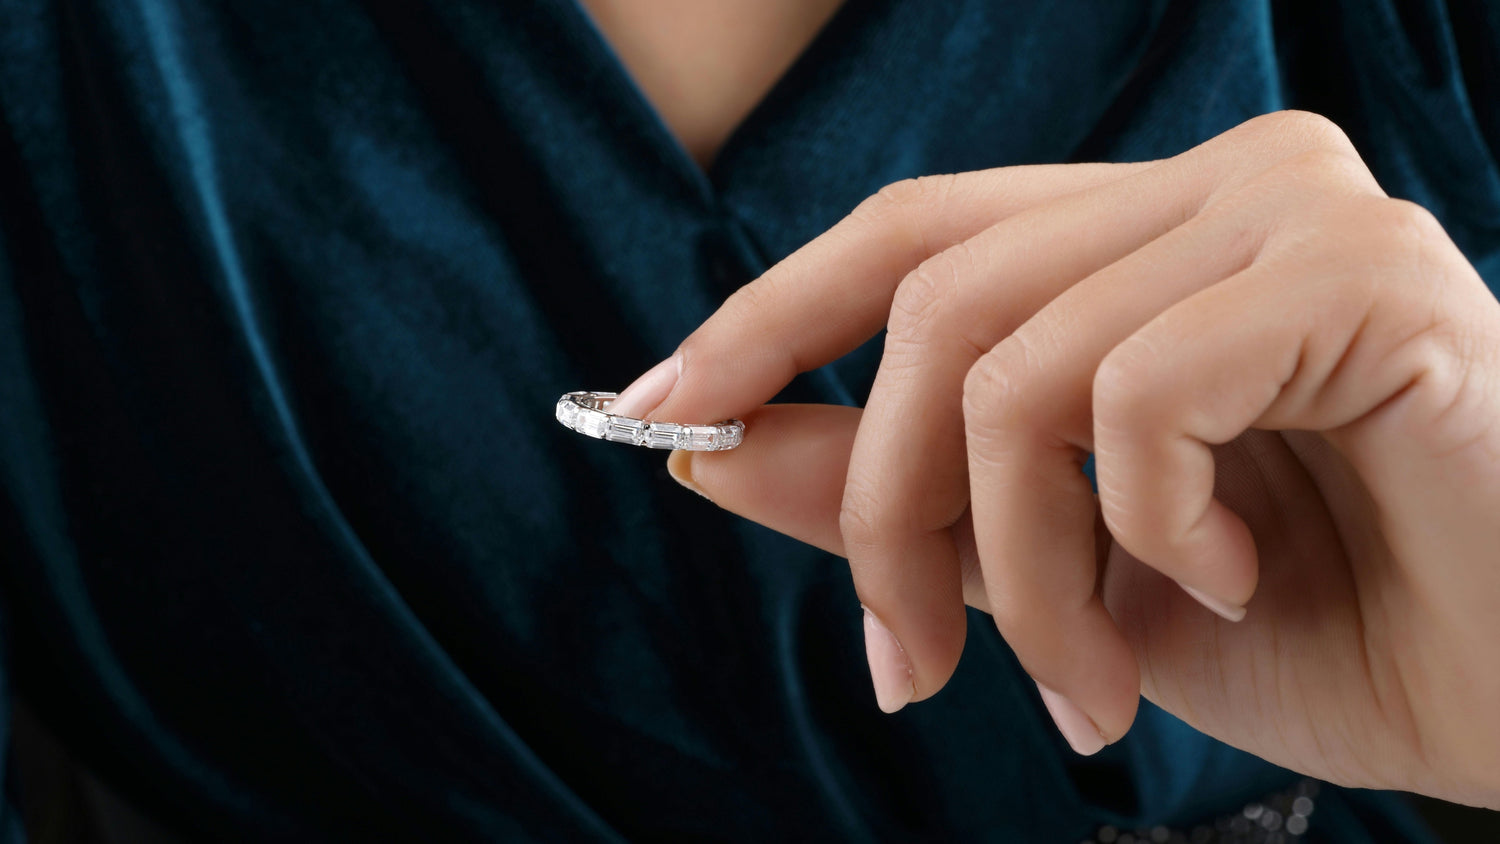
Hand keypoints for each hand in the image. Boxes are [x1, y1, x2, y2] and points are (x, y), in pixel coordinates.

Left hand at [610, 112, 1499, 806]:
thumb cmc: (1319, 624)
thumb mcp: (1057, 574)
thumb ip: (896, 497)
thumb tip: (720, 451)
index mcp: (1143, 234)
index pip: (911, 236)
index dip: (768, 319)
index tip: (655, 414)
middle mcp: (1215, 185)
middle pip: (937, 304)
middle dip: (881, 510)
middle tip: (902, 672)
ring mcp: (1294, 212)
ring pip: (1020, 369)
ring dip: (1021, 576)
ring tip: (1088, 689)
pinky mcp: (1365, 276)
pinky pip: (1140, 393)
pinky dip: (1147, 534)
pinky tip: (1233, 583)